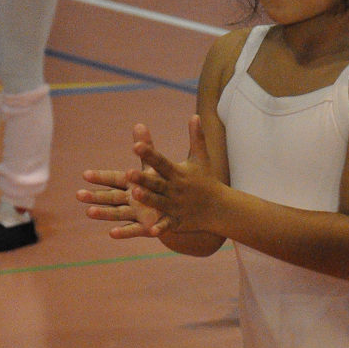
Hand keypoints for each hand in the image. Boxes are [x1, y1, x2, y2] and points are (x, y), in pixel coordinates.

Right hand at [77, 125, 166, 237]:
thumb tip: (139, 124)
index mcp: (130, 184)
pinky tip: (111, 233)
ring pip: (117, 214)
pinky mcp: (145, 228)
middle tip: (78, 195)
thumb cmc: (161, 186)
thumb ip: (146, 148)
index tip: (85, 174)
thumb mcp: (154, 166)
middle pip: (110, 197)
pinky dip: (124, 232)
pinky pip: (134, 230)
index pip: (113, 179)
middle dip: (95, 196)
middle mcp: (130, 200)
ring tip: (88, 212)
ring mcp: (136, 215)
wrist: (178, 208)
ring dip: (103, 214)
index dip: (100, 177)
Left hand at [127, 115, 220, 234]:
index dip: (149, 154)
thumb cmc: (207, 180)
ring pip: (159, 202)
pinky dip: (161, 228)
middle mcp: (175, 188)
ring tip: (134, 194)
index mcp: (178, 173)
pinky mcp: (178, 221)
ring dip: (148, 199)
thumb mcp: (201, 159)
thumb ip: (196, 138)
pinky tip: (151, 231)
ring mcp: (176, 206)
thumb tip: (195, 115)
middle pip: (157, 182)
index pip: (161, 161)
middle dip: (143, 178)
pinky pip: (168, 225)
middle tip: (127, 173)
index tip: (136, 146)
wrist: (220, 208)